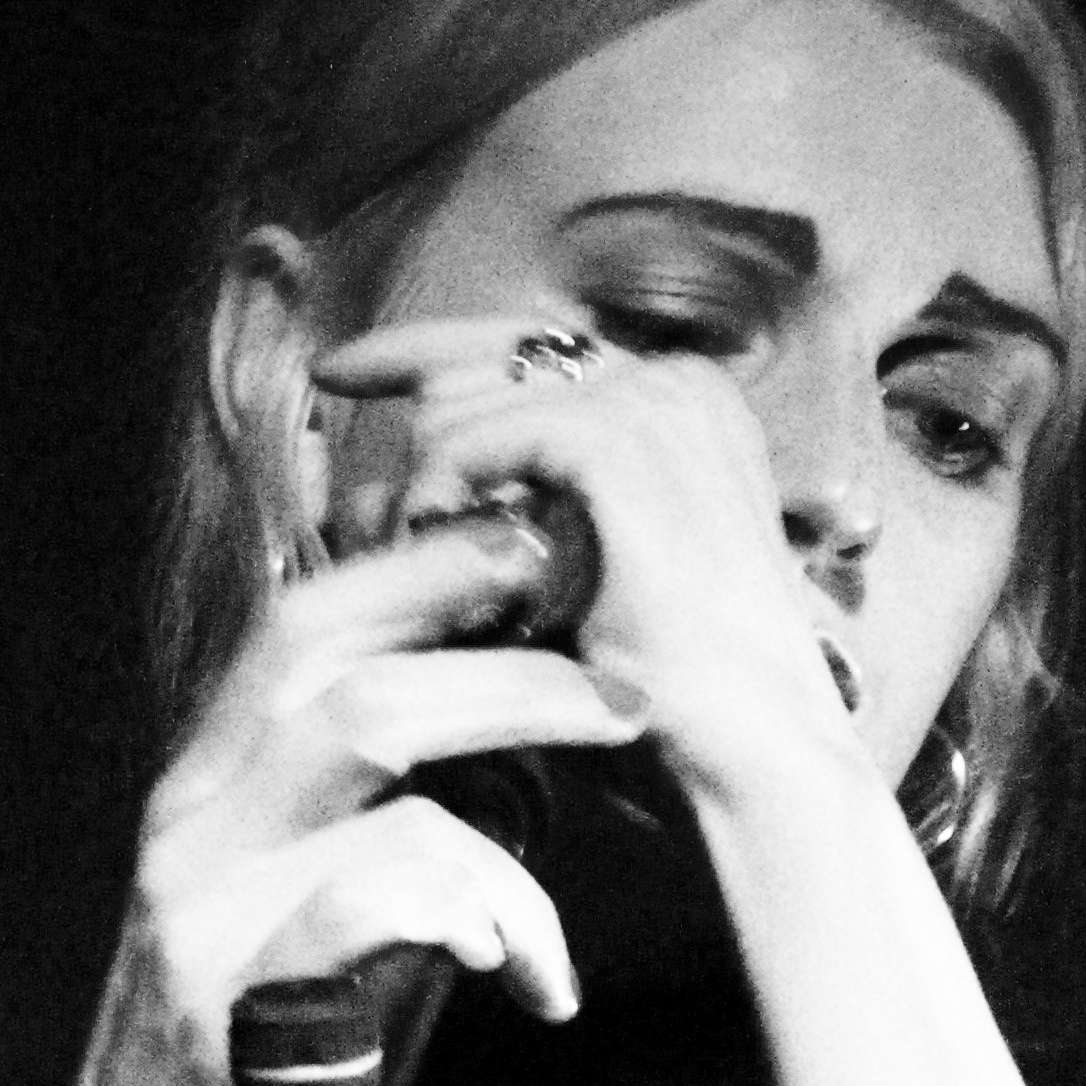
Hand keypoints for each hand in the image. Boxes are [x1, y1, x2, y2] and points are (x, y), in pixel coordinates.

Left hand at [311, 317, 862, 812]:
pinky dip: (439, 494)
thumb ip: (531, 505)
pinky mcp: (619, 440)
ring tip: (421, 566)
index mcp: (684, 399)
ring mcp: (653, 400)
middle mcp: (676, 378)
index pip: (532, 345)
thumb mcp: (592, 570)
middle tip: (361, 491)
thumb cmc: (670, 689)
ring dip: (425, 487)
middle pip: (489, 360)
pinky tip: (436, 549)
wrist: (748, 740)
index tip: (337, 371)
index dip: (422, 350)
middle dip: (413, 423)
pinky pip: (475, 438)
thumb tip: (411, 482)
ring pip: (468, 402)